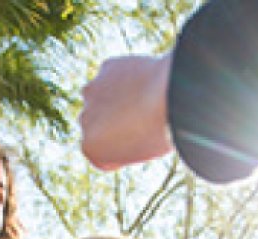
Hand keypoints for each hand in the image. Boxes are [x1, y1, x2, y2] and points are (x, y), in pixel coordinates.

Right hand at [80, 53, 173, 169]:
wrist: (173, 97)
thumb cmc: (163, 133)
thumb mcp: (142, 150)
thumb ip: (123, 142)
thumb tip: (122, 125)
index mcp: (90, 148)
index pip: (103, 152)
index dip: (125, 148)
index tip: (143, 143)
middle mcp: (84, 119)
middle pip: (98, 123)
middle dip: (113, 122)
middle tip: (145, 120)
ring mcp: (93, 91)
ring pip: (102, 96)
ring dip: (115, 98)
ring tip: (145, 100)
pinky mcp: (106, 67)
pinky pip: (116, 74)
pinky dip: (127, 77)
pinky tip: (146, 82)